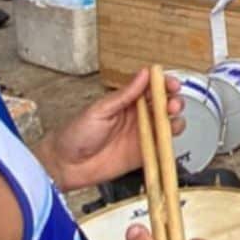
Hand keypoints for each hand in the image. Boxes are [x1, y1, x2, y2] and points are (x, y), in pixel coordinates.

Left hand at [35, 69, 183, 192]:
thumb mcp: (99, 109)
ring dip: (175, 119)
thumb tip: (145, 74)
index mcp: (127, 101)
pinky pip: (162, 146)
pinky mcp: (143, 154)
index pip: (152, 88)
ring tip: (171, 119)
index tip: (172, 84)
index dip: (165, 84)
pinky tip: (169, 137)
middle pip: (164, 104)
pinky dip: (170, 141)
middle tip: (172, 104)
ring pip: (168, 123)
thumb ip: (124, 94)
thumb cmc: (75, 134)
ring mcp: (142, 135)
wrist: (64, 165)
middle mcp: (138, 116)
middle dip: (173, 101)